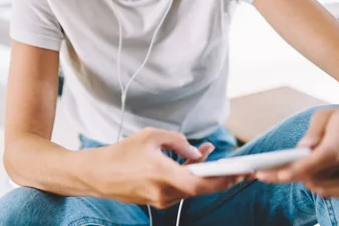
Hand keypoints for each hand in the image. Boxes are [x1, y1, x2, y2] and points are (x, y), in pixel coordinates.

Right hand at [91, 127, 245, 208]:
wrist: (98, 174)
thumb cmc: (121, 153)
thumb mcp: (151, 136)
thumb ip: (178, 141)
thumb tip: (197, 151)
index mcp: (163, 173)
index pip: (202, 182)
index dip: (224, 178)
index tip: (240, 172)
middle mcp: (164, 192)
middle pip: (201, 189)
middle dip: (220, 178)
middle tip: (236, 169)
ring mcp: (161, 200)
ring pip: (191, 190)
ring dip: (202, 176)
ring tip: (206, 157)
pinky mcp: (158, 202)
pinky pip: (180, 192)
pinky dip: (188, 180)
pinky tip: (189, 166)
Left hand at [256, 106, 338, 197]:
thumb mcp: (326, 116)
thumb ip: (313, 131)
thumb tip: (304, 148)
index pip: (328, 154)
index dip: (305, 166)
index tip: (282, 174)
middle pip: (322, 174)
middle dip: (292, 174)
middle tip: (262, 174)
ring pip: (325, 187)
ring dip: (306, 180)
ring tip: (287, 170)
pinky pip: (336, 193)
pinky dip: (320, 186)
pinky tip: (310, 177)